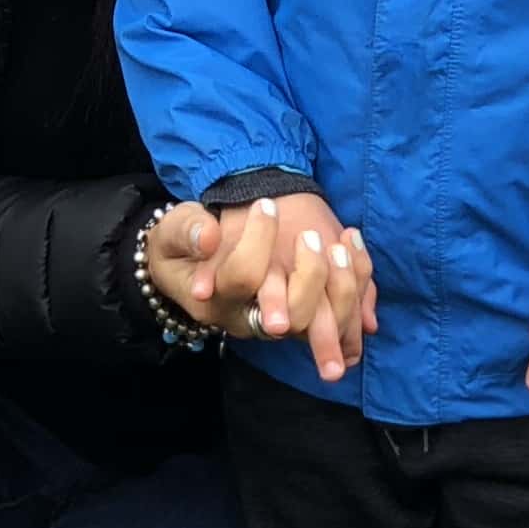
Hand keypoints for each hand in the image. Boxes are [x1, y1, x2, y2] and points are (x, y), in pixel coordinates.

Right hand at [167, 192, 375, 381]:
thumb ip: (186, 231)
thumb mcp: (171, 233)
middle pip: (293, 318)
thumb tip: (210, 236)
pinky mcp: (299, 317)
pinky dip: (357, 285)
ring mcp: (277, 322)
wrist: (189, 266)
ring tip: (340, 241)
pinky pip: (342, 318)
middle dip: (311, 275)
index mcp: (214, 301)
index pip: (243, 278)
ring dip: (342, 284)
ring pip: (323, 324)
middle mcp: (249, 320)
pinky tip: (351, 241)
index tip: (266, 203)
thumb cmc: (179, 247)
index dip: (258, 240)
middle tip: (309, 235)